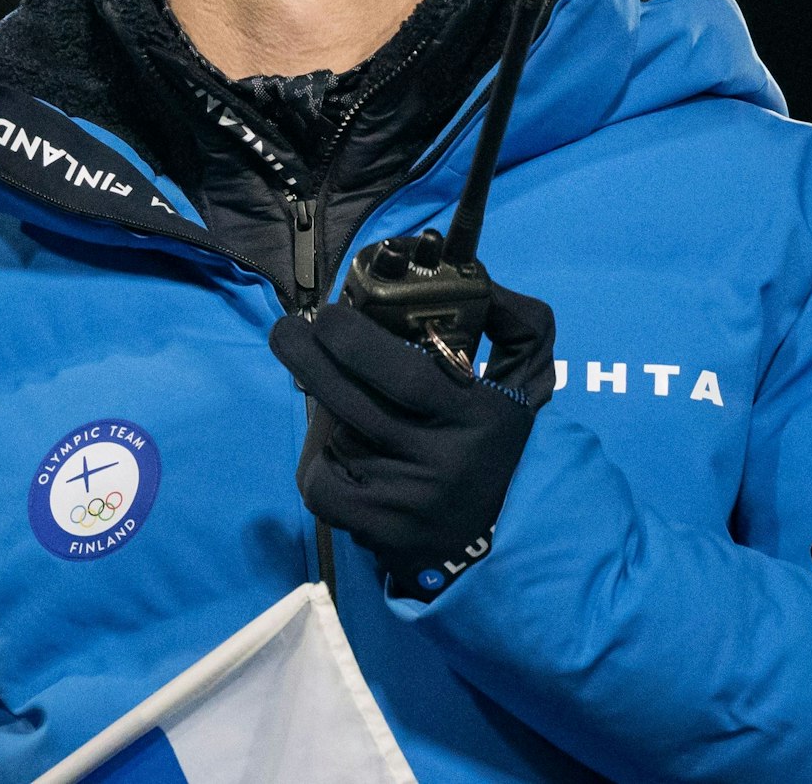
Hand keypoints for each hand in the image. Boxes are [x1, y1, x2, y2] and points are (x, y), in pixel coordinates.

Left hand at [269, 283, 555, 597]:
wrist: (502, 535)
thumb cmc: (500, 438)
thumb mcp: (526, 378)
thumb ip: (516, 321)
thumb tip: (479, 278)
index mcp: (476, 416)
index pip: (406, 376)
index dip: (355, 341)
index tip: (326, 314)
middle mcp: (442, 462)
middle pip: (353, 404)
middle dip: (307, 360)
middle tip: (285, 331)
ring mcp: (407, 502)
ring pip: (335, 442)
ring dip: (322, 413)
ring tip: (332, 397)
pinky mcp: (379, 533)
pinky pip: (321, 489)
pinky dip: (319, 465)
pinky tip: (339, 452)